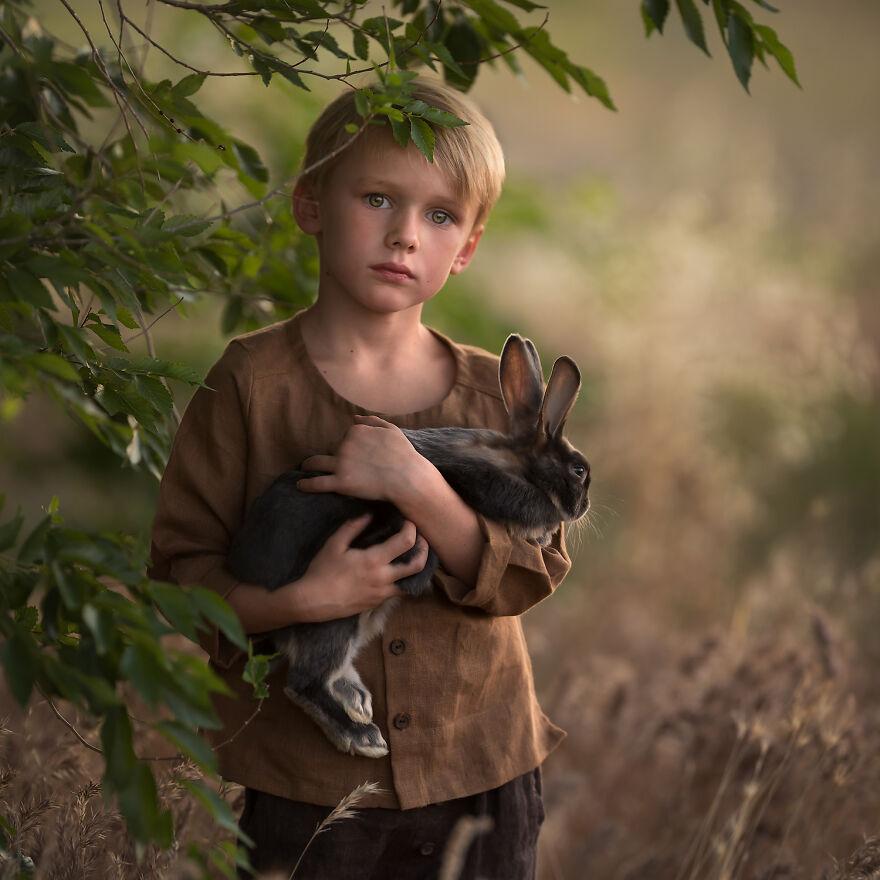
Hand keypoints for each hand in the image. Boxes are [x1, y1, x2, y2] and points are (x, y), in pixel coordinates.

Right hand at [283, 514, 429, 621]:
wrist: (312, 602)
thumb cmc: (321, 572)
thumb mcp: (334, 545)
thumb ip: (353, 527)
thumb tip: (369, 514)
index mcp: (373, 560)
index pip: (406, 542)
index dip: (411, 529)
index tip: (407, 522)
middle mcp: (383, 578)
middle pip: (418, 564)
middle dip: (424, 548)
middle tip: (420, 538)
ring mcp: (382, 592)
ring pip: (412, 581)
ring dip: (416, 566)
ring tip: (412, 554)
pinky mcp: (378, 602)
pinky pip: (399, 590)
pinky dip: (404, 578)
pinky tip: (398, 569)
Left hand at [298, 415, 431, 506]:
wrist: (408, 478)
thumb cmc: (404, 454)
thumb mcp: (392, 430)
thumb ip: (372, 421)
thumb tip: (354, 417)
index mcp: (356, 431)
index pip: (345, 436)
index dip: (349, 446)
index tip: (354, 454)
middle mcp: (345, 445)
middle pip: (332, 449)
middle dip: (334, 456)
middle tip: (337, 465)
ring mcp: (341, 464)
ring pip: (315, 463)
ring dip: (308, 465)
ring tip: (305, 469)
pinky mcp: (340, 482)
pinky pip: (317, 484)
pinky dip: (306, 485)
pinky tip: (300, 486)